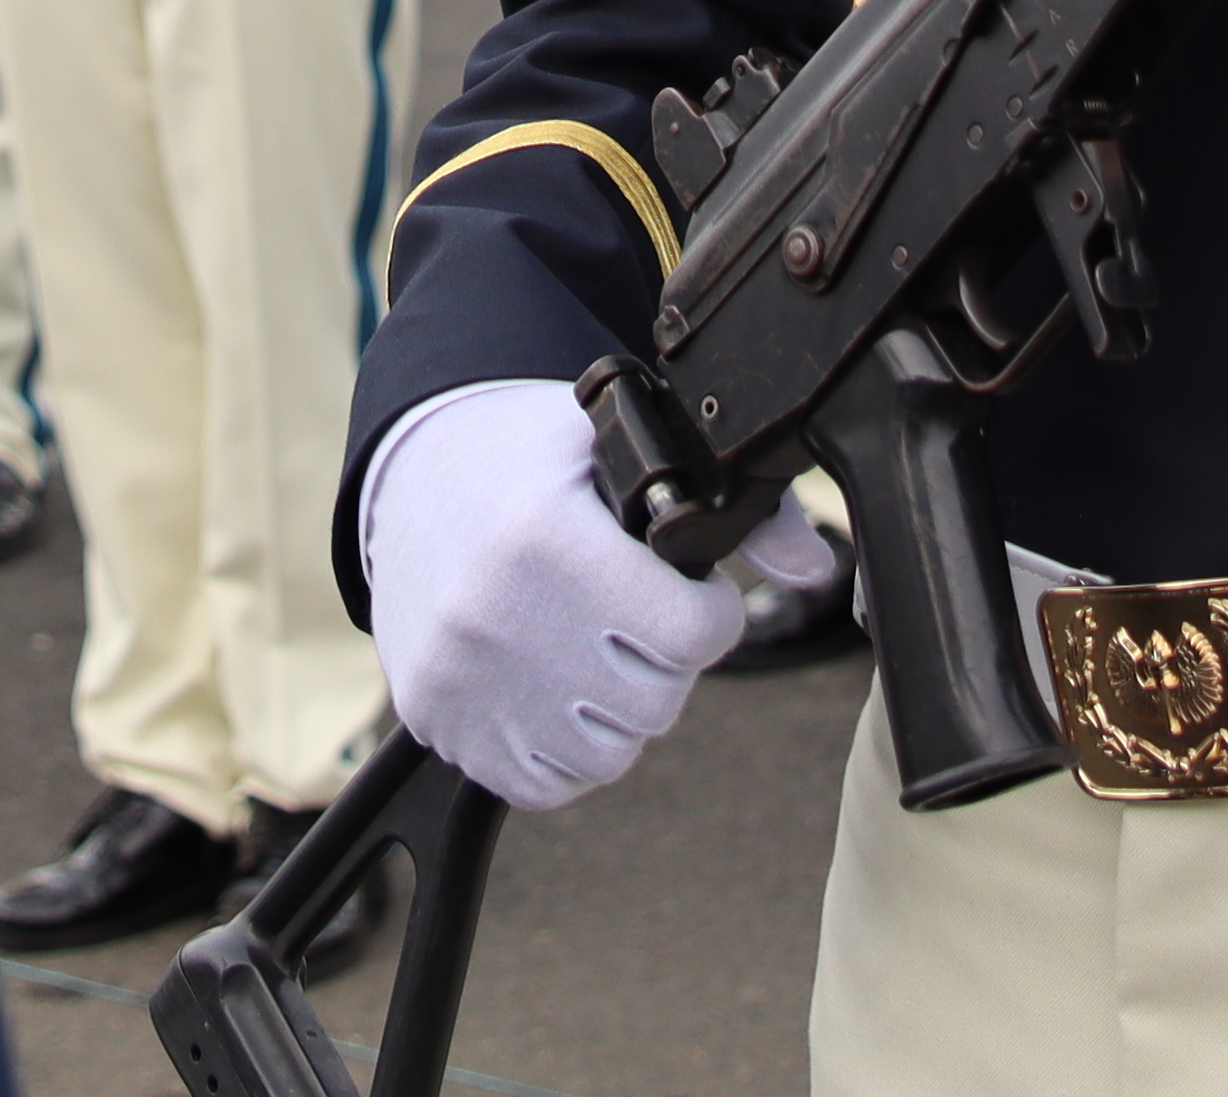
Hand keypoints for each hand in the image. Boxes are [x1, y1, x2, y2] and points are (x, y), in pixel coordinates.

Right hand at [361, 380, 834, 811]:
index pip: (690, 634)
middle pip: (654, 702)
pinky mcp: (437, 718)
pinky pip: (544, 781)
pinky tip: (557, 683)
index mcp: (549, 537)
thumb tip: (818, 569)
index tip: (690, 589)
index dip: (709, 612)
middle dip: (664, 661)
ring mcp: (462, 678)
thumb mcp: (623, 446)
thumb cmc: (528, 455)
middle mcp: (497, 615)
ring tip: (595, 645)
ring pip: (606, 754)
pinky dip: (566, 746)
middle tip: (637, 613)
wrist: (409, 470)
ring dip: (619, 710)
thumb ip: (737, 511)